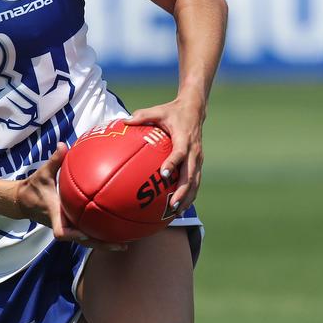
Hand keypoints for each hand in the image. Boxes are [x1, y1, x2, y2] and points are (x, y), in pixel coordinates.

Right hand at [16, 143, 128, 251]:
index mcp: (55, 214)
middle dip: (100, 244)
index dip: (74, 235)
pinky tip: (115, 233)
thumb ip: (54, 160)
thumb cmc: (34, 187)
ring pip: (85, 241)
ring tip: (123, 244)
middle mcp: (63, 223)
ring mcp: (67, 226)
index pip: (62, 232)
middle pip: (82, 241)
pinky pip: (86, 234)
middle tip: (121, 245)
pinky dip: (99, 236)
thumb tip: (63, 145)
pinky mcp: (70, 226)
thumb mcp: (43, 173)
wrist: (23, 201)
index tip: (86, 233)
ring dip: (102, 243)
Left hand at [125, 96, 205, 216]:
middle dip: (183, 191)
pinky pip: (195, 181)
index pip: (180, 153)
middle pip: (191, 175)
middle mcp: (194, 151)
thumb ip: (141, 116)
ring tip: (176, 212)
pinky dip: (189, 195)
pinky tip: (180, 207)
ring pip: (195, 182)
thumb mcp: (158, 111)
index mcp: (184, 139)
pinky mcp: (199, 163)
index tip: (164, 174)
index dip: (173, 164)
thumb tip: (123, 121)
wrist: (195, 110)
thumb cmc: (172, 111)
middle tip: (172, 205)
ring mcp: (199, 158)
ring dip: (187, 198)